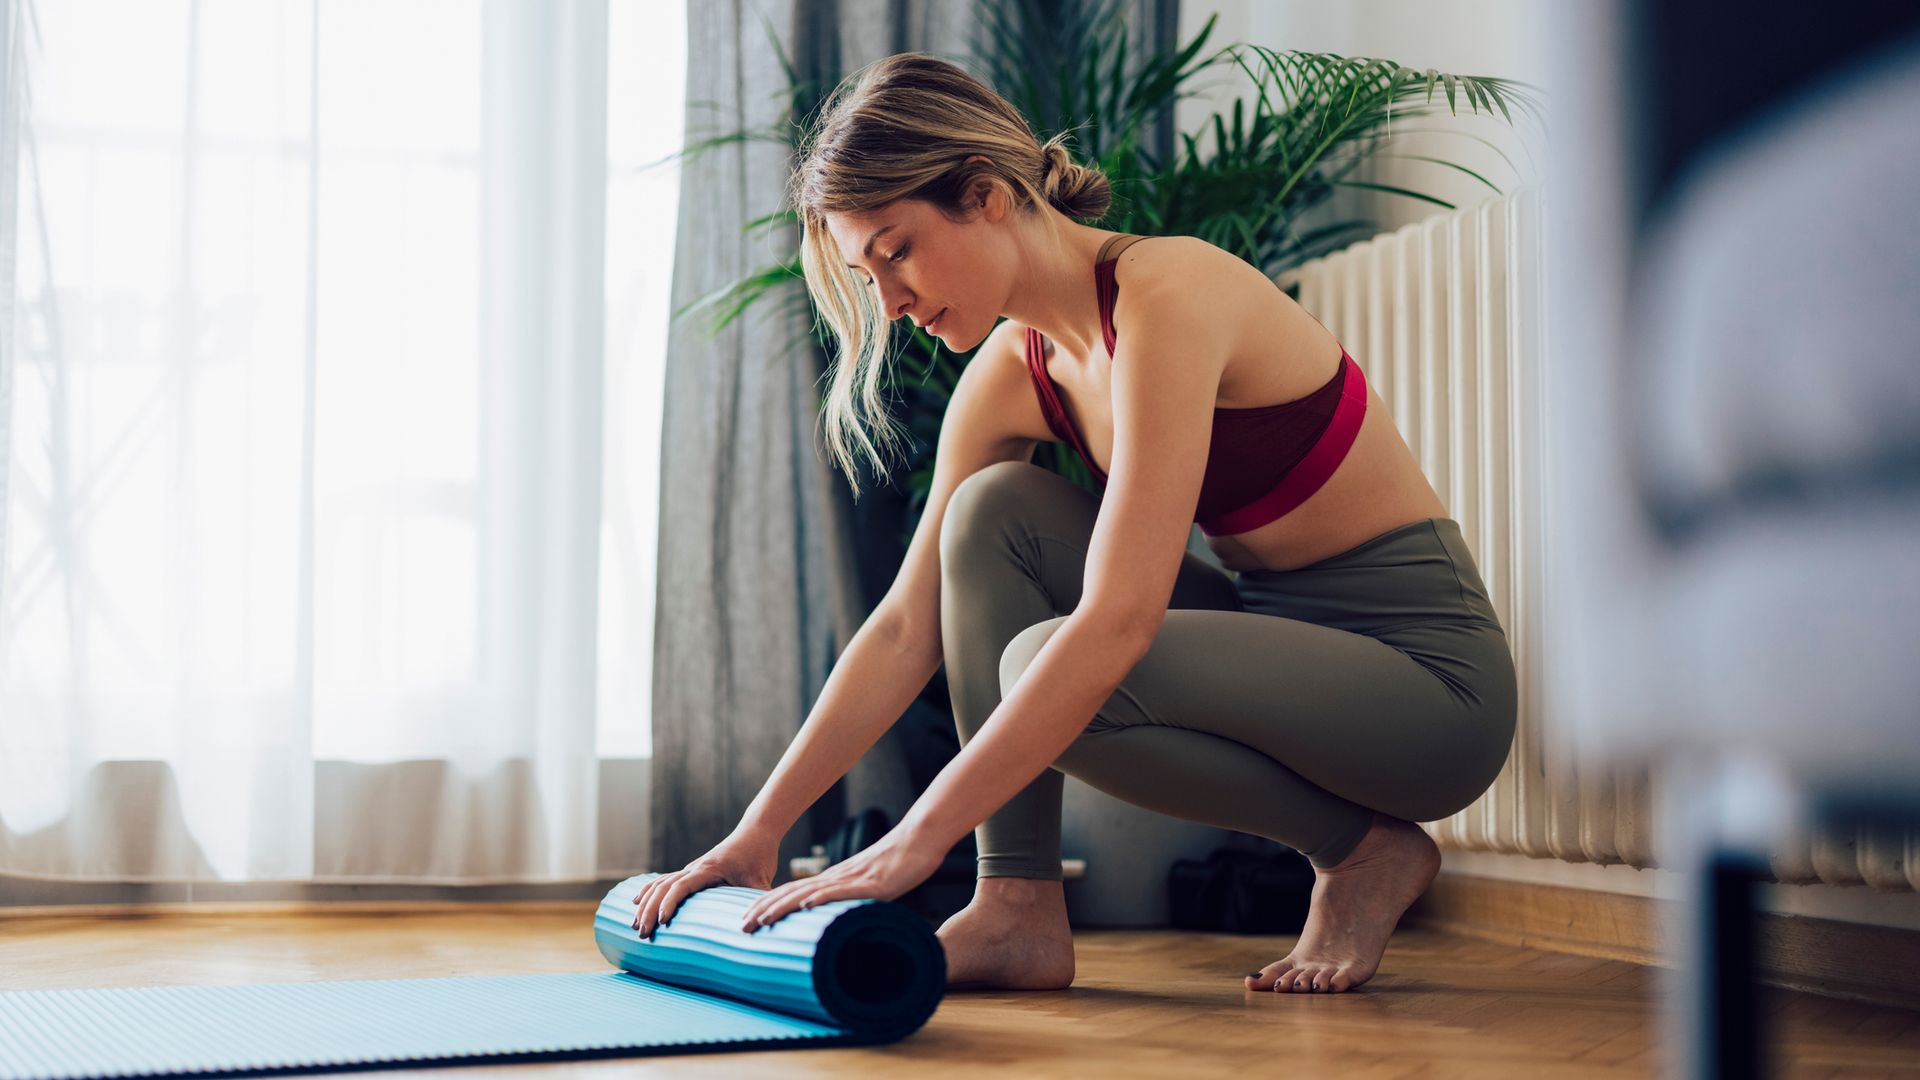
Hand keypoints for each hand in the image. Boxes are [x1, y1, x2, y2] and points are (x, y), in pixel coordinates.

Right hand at [630, 834, 778, 939]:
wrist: (755, 832)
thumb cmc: (759, 855)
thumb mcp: (762, 880)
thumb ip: (760, 901)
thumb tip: (760, 925)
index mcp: (709, 868)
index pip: (682, 885)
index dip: (670, 903)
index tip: (662, 922)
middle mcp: (695, 867)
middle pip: (664, 887)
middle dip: (650, 910)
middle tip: (642, 934)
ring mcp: (691, 868)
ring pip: (660, 884)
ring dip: (645, 904)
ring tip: (635, 926)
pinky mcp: (692, 871)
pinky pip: (664, 880)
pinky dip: (649, 891)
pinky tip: (636, 902)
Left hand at [739, 829, 942, 933]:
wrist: (918, 841)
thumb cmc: (897, 866)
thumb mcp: (868, 889)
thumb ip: (851, 902)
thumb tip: (838, 924)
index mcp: (833, 880)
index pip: (792, 894)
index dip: (767, 906)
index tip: (747, 921)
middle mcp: (835, 878)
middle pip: (792, 894)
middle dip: (764, 910)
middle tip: (741, 927)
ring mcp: (851, 880)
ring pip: (809, 893)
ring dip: (782, 907)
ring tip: (761, 919)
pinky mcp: (869, 884)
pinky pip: (842, 891)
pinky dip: (821, 898)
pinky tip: (805, 905)